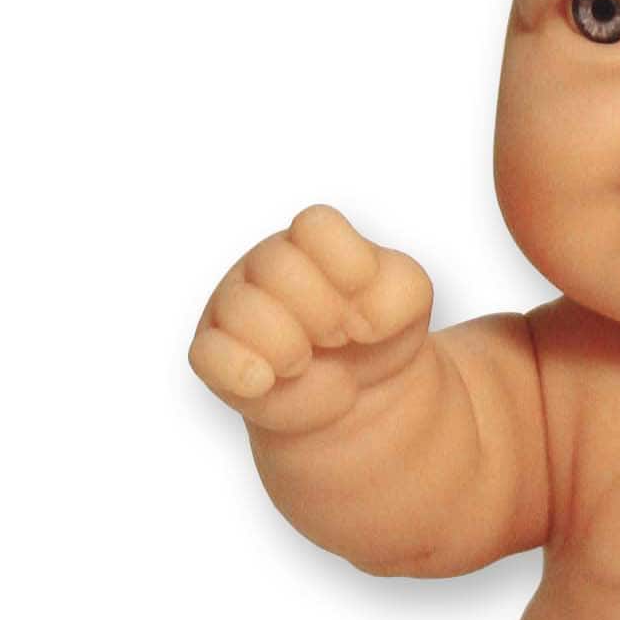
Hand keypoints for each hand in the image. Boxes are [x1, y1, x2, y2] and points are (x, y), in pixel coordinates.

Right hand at [188, 205, 433, 434]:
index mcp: (313, 240)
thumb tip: (359, 316)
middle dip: (324, 313)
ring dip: (288, 346)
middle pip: (278, 265)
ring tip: (305, 362)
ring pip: (242, 308)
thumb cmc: (378, 332)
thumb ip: (399, 290)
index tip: (367, 302)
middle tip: (338, 337)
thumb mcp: (410, 301)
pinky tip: (267, 381)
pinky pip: (208, 354)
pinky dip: (242, 370)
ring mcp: (235, 306)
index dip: (351, 269)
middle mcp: (266, 264)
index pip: (316, 225)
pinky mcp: (215, 354)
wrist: (359, 393)